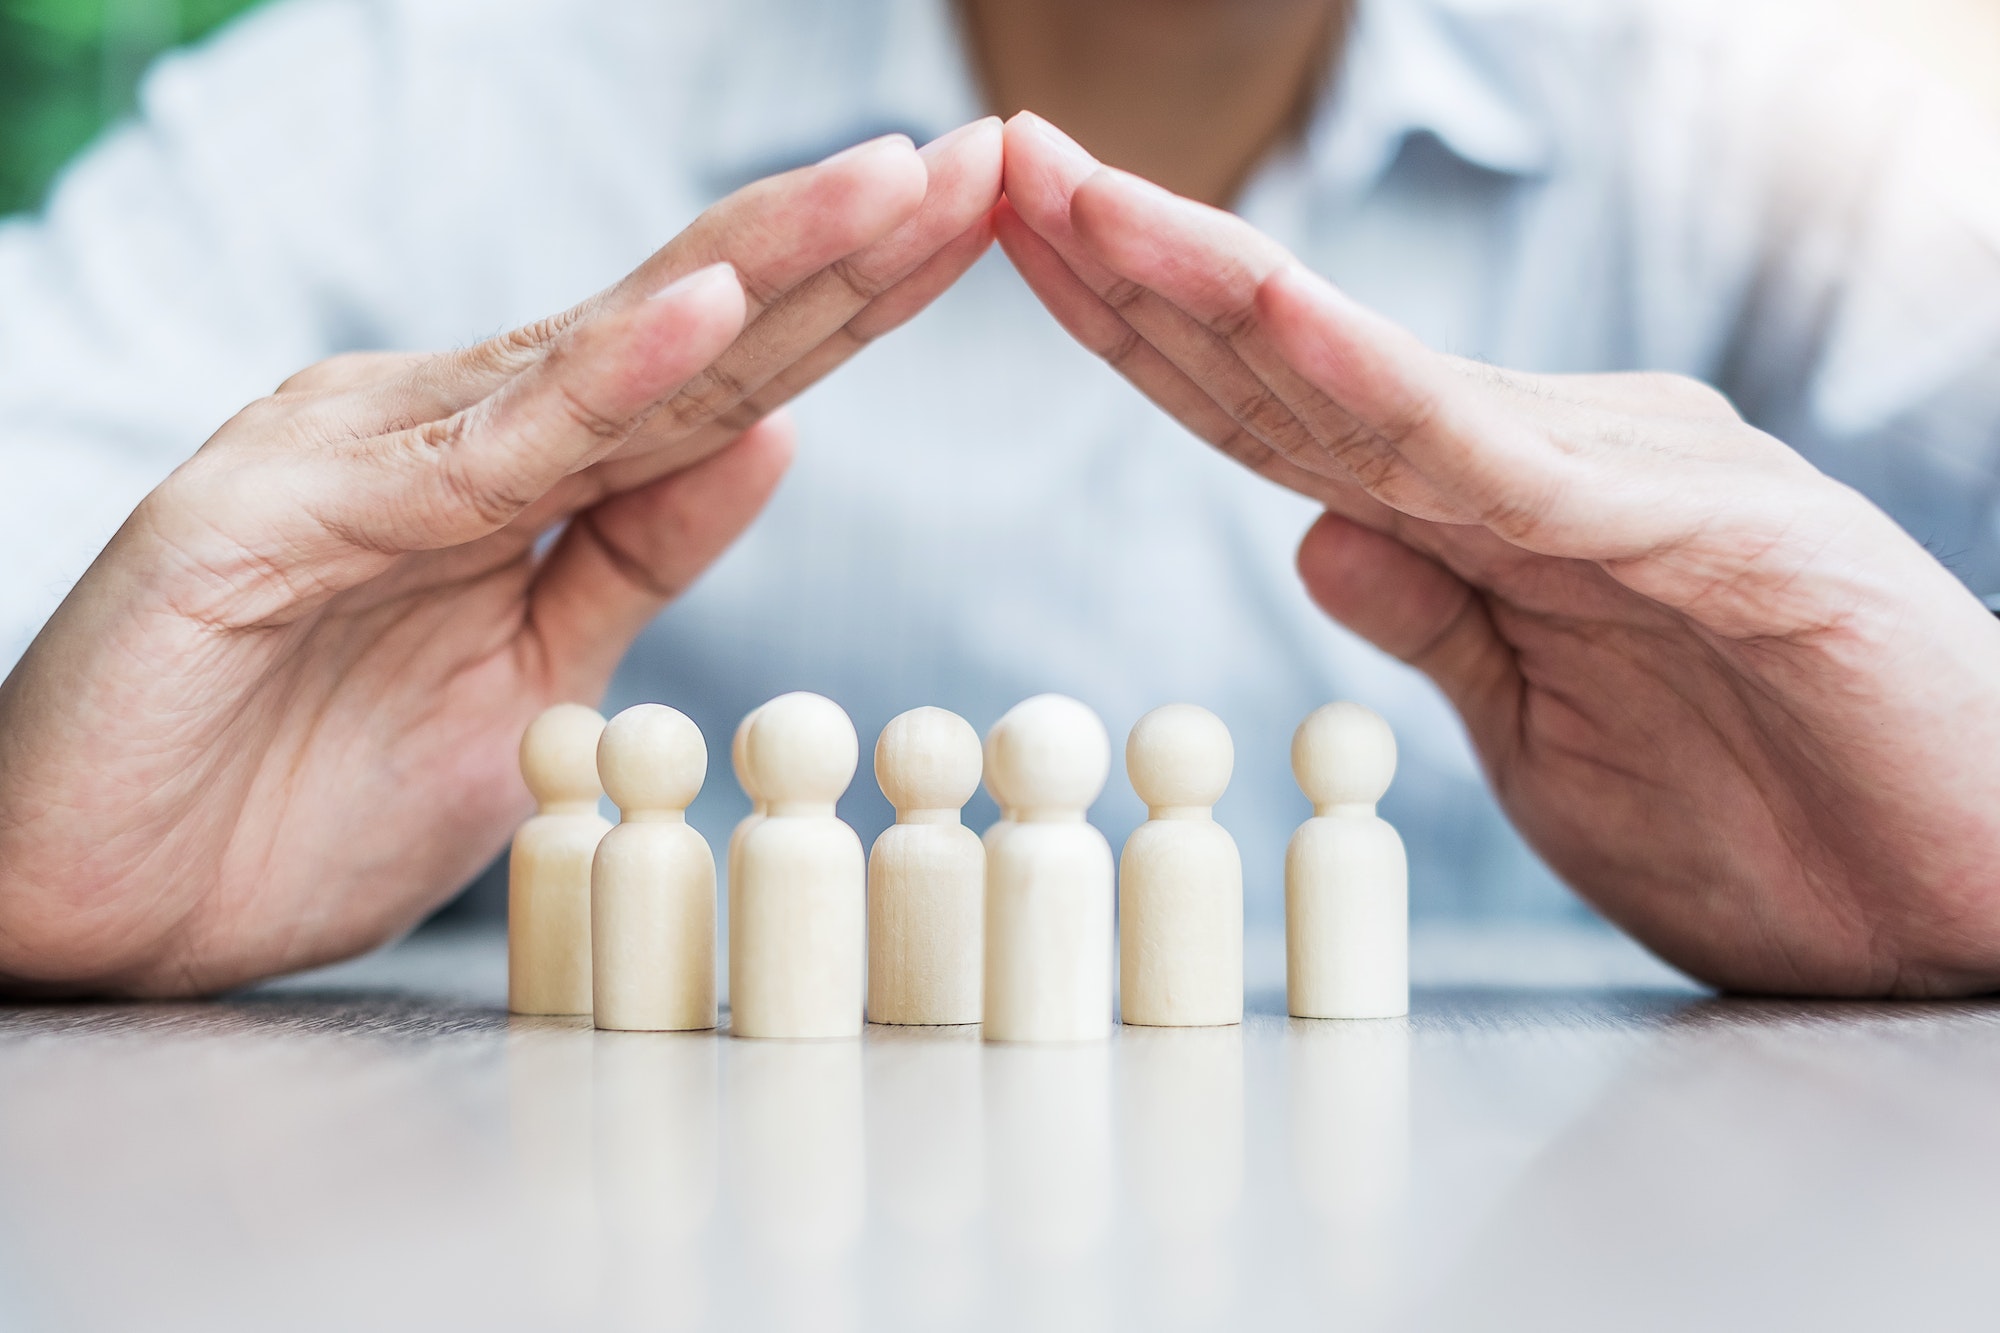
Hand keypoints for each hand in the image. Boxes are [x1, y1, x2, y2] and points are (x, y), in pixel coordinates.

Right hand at [0, 121, 1003, 995]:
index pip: (713, 377)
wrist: (96, 904)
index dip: (846, 305)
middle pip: (683, 330)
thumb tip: (773, 438)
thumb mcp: (532, 685)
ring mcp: (360, 452)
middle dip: (841, 251)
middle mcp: (446, 432)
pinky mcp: (277, 507)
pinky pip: (478, 448)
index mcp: (507, 474)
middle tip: (982, 165)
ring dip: (760, 265)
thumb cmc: (292, 803)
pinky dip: (603, 377)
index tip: (970, 238)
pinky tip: (716, 316)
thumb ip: (635, 559)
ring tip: (892, 189)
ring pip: (600, 352)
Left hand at [999, 112, 1999, 995]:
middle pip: (1296, 362)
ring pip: (1375, 376)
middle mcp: (1548, 454)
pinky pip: (1500, 455)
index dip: (1144, 334)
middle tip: (1002, 165)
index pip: (1280, 409)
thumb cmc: (1767, 820)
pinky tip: (1263, 319)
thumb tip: (1310, 533)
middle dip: (1135, 268)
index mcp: (1498, 505)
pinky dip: (1373, 385)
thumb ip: (1436, 615)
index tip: (1024, 259)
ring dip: (1214, 287)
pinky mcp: (1704, 526)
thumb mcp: (1538, 733)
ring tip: (1074, 202)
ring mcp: (1626, 473)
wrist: (1968, 902)